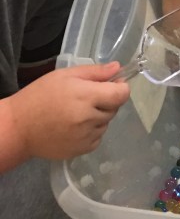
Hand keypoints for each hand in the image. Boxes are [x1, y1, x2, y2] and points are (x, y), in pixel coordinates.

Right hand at [8, 63, 130, 160]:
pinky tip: (75, 126)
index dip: (121, 88)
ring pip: (106, 123)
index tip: (113, 84)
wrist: (19, 128)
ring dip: (99, 117)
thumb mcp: (65, 76)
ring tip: (77, 112)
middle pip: (114, 108)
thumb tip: (118, 68)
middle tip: (86, 97)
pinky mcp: (82, 150)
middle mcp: (90, 118)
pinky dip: (92, 131)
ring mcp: (86, 136)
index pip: (121, 94)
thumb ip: (95, 72)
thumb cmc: (40, 96)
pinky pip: (97, 137)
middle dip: (106, 101)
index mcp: (87, 96)